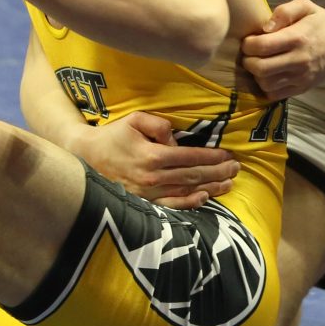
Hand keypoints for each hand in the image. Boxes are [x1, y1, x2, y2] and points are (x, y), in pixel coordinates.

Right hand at [74, 111, 238, 209]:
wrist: (87, 156)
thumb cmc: (113, 136)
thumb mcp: (135, 120)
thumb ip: (159, 126)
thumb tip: (175, 140)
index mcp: (152, 156)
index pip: (191, 157)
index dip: (212, 157)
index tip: (229, 155)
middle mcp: (153, 178)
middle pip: (193, 175)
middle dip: (218, 172)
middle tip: (236, 168)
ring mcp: (149, 194)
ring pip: (187, 191)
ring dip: (211, 187)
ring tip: (229, 183)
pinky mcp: (144, 203)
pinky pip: (171, 205)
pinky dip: (190, 203)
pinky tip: (205, 198)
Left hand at [240, 0, 324, 99]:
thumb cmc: (322, 23)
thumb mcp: (306, 7)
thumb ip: (285, 11)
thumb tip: (265, 28)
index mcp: (298, 38)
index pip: (261, 46)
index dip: (248, 44)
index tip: (249, 40)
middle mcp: (299, 60)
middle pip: (260, 68)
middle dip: (247, 60)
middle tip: (250, 54)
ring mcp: (301, 77)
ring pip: (265, 83)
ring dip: (256, 74)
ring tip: (259, 63)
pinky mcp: (302, 88)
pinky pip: (274, 95)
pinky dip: (265, 87)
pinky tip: (269, 75)